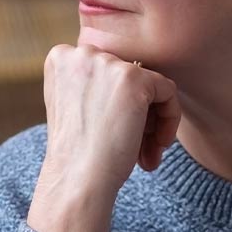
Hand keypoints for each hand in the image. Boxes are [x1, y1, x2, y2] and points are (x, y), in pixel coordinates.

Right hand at [27, 44, 180, 231]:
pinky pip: (167, 91)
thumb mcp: (74, 107)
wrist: (77, 179)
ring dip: (152, 121)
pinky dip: (170, 119)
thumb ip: (93, 85)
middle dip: (137, 114)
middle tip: (137, 149)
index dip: (115, 104)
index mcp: (60, 58)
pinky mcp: (133, 78)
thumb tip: (132, 81)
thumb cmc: (76, 154)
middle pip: (128, 76)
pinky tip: (158, 146)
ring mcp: (107, 63)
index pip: (107, 71)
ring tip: (147, 153)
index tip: (113, 131)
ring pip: (149, 85)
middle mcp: (81, 53)